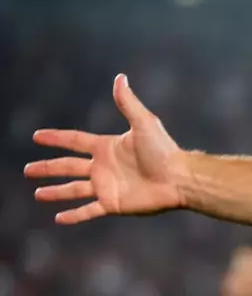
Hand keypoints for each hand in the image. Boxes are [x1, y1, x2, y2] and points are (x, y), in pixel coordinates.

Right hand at [27, 75, 189, 224]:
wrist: (179, 179)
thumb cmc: (164, 151)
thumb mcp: (144, 123)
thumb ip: (127, 103)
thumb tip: (120, 77)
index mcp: (107, 147)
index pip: (74, 141)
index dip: (56, 138)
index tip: (37, 136)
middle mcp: (104, 167)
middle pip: (68, 167)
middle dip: (48, 168)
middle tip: (28, 170)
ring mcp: (107, 186)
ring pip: (74, 190)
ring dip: (56, 192)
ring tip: (37, 194)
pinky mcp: (113, 204)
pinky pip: (88, 211)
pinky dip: (74, 215)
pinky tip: (59, 218)